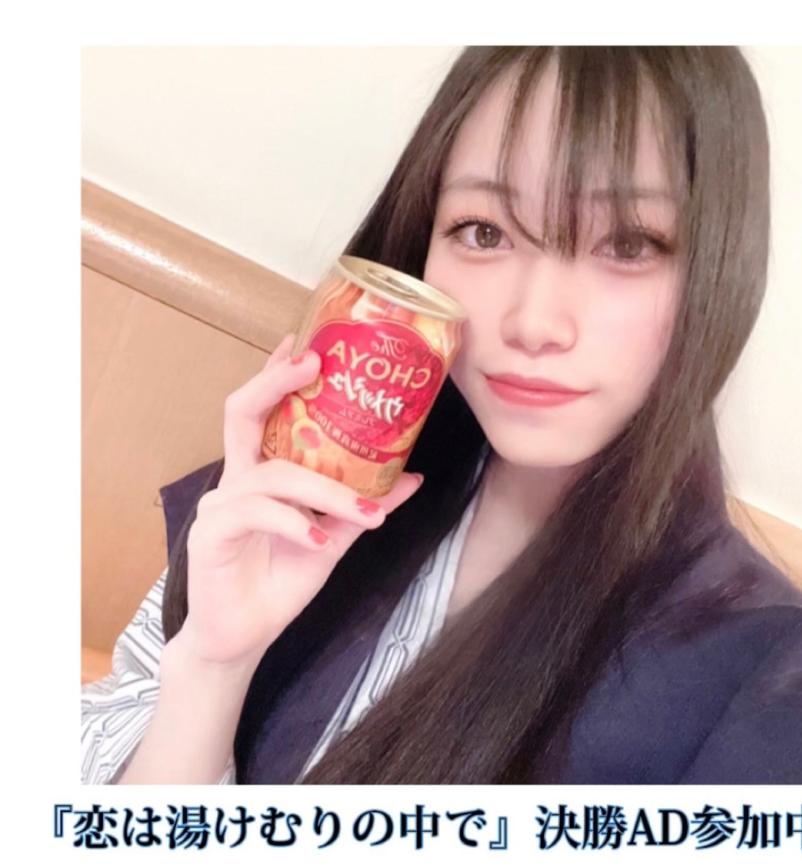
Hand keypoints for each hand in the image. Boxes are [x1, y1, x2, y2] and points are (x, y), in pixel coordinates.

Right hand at [176, 333, 424, 668]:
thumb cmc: (281, 580)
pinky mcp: (210, 533)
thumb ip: (365, 505)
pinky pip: (256, 513)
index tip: (304, 342)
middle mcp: (237, 479)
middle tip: (314, 363)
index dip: (277, 375)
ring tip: (363, 512)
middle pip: (242, 413)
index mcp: (261, 473)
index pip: (262, 411)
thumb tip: (414, 476)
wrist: (244, 636)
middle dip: (276, 382)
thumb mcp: (334, 537)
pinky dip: (294, 523)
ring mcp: (220, 504)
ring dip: (325, 490)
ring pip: (273, 473)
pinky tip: (319, 541)